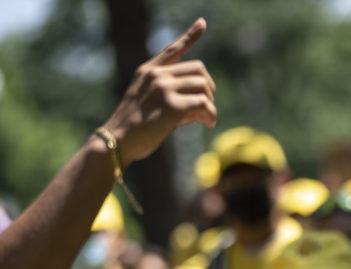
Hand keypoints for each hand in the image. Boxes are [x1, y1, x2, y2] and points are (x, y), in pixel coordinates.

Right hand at [101, 18, 216, 165]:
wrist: (117, 141)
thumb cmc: (134, 129)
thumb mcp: (150, 104)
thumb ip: (173, 97)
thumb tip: (201, 104)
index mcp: (148, 71)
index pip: (173, 49)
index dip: (191, 35)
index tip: (203, 22)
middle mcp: (156, 75)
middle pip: (199, 69)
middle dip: (208, 88)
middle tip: (205, 106)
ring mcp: (164, 88)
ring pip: (204, 87)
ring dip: (210, 105)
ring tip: (205, 119)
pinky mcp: (172, 106)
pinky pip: (205, 105)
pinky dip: (211, 115)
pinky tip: (207, 123)